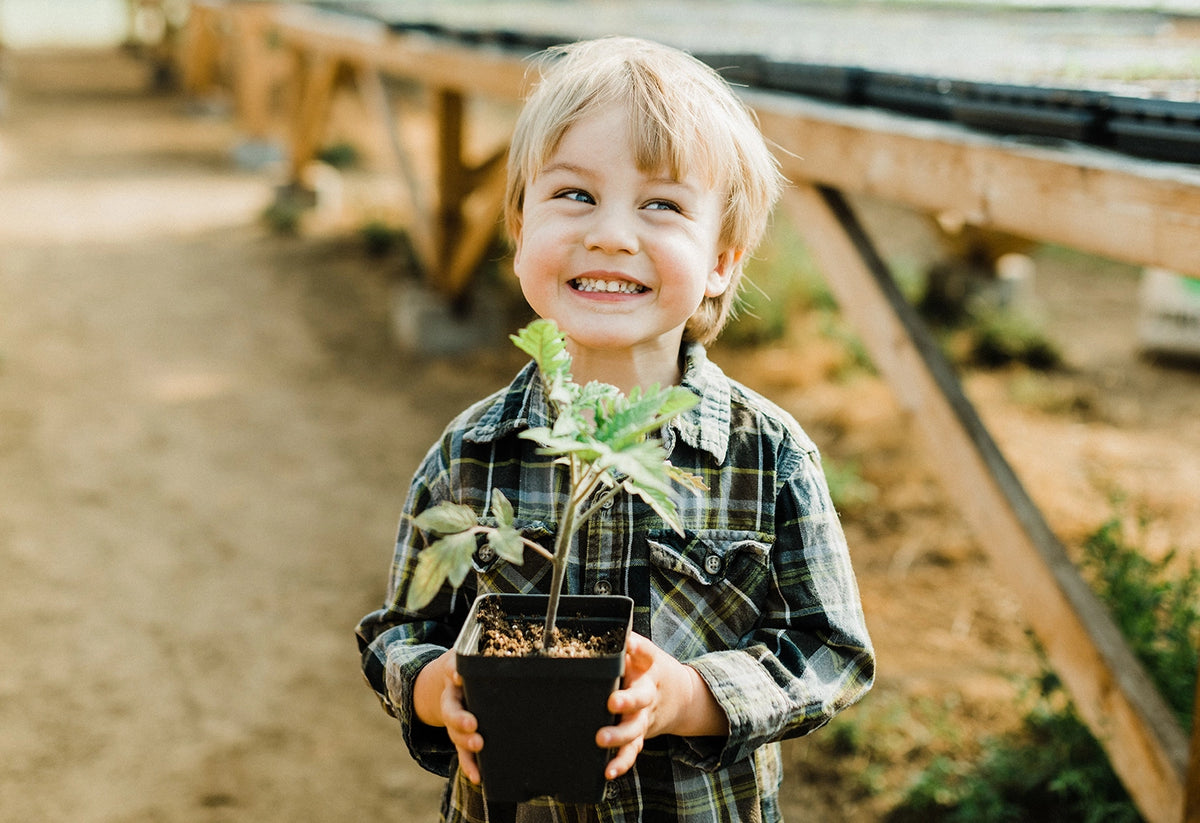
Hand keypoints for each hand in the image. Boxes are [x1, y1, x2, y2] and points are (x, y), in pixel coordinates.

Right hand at [415, 651, 483, 783]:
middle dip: (460, 718)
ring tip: (478, 745)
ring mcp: (454, 719)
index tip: (460, 677)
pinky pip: (463, 752)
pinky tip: (477, 776)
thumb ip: (490, 650)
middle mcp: (452, 697)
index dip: (455, 673)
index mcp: (454, 674)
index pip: (452, 670)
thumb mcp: (473, 652)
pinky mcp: (461, 736)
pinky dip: (470, 764)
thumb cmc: (469, 665)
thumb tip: (522, 648)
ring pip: (455, 733)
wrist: (451, 679)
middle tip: (472, 724)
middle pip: (452, 709)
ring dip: (465, 741)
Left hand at [596, 633, 728, 779]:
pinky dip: (622, 763)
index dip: (637, 648)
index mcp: (649, 668)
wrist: (681, 696)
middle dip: (627, 701)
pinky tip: (608, 772)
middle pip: (640, 697)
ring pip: (635, 729)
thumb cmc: (651, 670)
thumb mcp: (644, 653)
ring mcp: (645, 717)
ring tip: (601, 740)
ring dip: (619, 736)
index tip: (628, 644)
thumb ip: (627, 644)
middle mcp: (648, 693)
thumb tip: (608, 627)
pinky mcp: (641, 735)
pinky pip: (632, 751)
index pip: (645, 653)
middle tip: (612, 702)